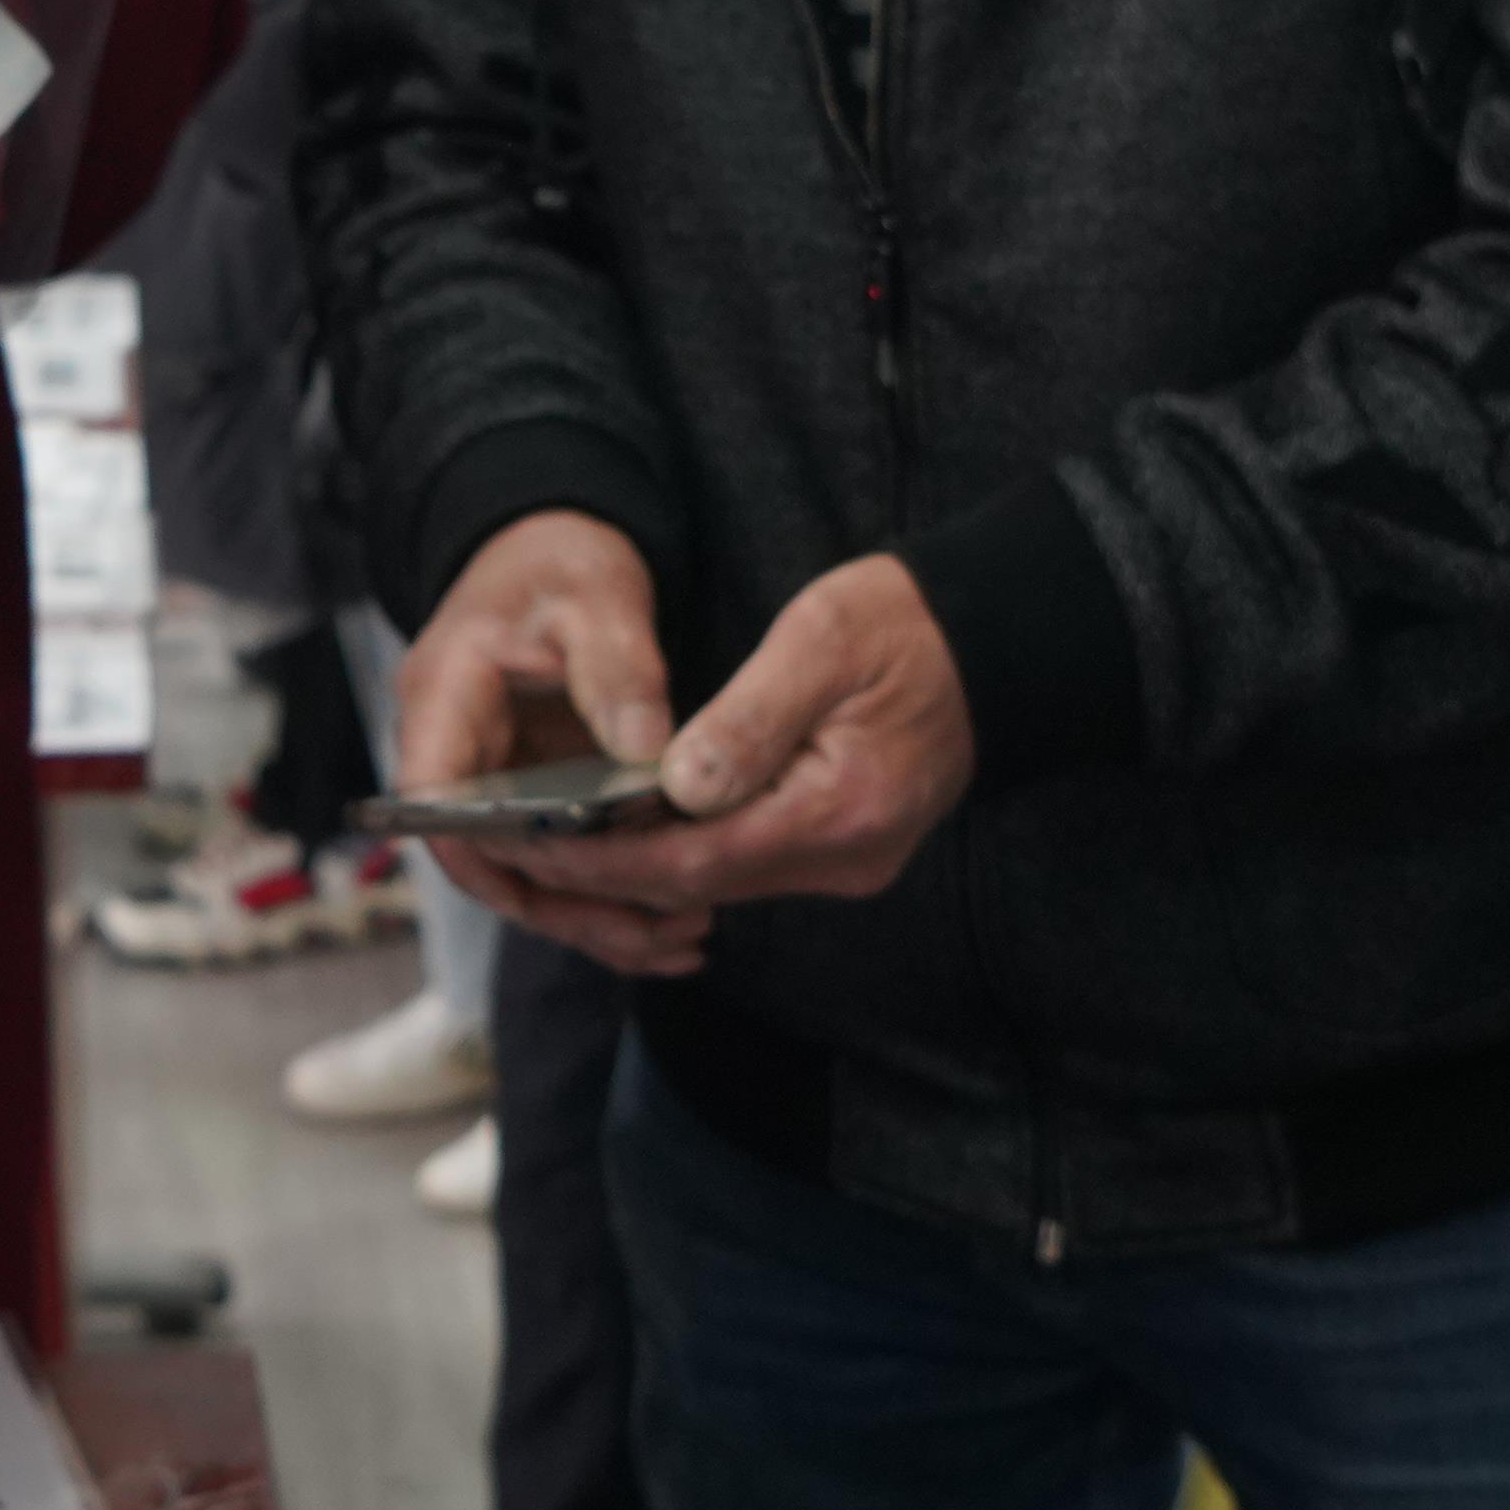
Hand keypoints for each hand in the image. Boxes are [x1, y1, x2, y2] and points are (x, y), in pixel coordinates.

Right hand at [395, 509, 696, 973]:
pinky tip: (677, 919)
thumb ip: (618, 671)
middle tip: (659, 934)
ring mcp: (494, 780)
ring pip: (528, 875)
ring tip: (686, 942)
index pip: (434, 804)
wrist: (553, 546)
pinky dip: (614, 891)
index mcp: (442, 699)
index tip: (563, 891)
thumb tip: (647, 759)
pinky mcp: (535, 794)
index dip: (487, 857)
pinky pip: (563, 860)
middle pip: (488, 861)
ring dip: (599, 915)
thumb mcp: (594, 595)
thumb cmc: (559, 558)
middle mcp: (455, 753)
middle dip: (570, 909)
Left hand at [490, 551, 979, 938]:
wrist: (994, 644)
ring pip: (720, 880)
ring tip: (552, 837)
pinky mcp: (843, 853)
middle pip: (700, 883)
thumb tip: (675, 786)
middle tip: (516, 844)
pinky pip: (747, 863)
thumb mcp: (821, 643)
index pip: (694, 858)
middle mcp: (845, 858)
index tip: (531, 845)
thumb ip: (748, 719)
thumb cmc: (905, 626)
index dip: (605, 859)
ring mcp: (848, 864)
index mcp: (839, 809)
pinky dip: (685, 850)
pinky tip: (630, 826)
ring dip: (639, 865)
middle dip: (604, 870)